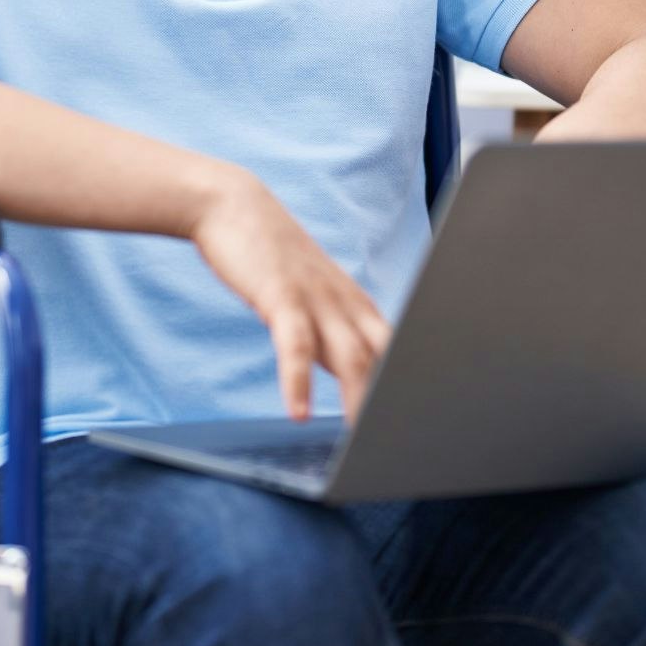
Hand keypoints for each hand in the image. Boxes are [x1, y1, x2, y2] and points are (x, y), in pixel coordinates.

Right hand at [187, 167, 390, 422]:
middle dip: (392, 401)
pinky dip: (298, 381)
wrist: (232, 205)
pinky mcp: (281, 295)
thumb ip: (333, 331)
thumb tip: (355, 373)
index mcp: (355, 303)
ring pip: (350, 356)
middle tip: (397, 441)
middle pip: (384, 358)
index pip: (396, 350)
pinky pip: (295, 344)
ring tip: (359, 440)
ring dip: (358, 401)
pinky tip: (298, 412)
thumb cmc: (271, 256)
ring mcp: (315, 297)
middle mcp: (344, 301)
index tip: (413, 420)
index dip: (407, 385)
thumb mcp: (312, 295)